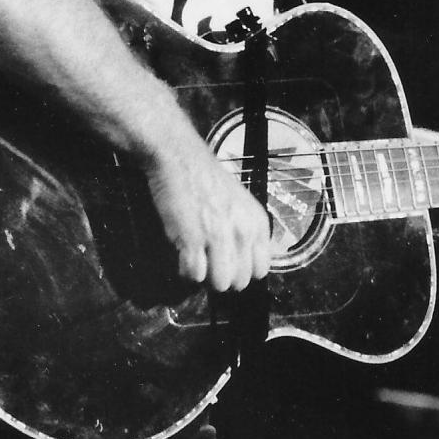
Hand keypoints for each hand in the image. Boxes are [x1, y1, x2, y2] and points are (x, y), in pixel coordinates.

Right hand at [145, 131, 270, 292]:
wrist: (178, 155)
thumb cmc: (204, 177)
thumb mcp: (239, 202)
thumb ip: (245, 231)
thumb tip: (240, 262)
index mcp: (257, 223)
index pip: (261, 270)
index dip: (241, 269)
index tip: (227, 261)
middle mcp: (242, 231)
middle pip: (240, 281)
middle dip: (222, 274)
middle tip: (207, 260)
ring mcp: (218, 236)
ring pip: (220, 283)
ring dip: (205, 275)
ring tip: (194, 258)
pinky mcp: (191, 238)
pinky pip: (194, 274)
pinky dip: (185, 270)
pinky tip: (181, 254)